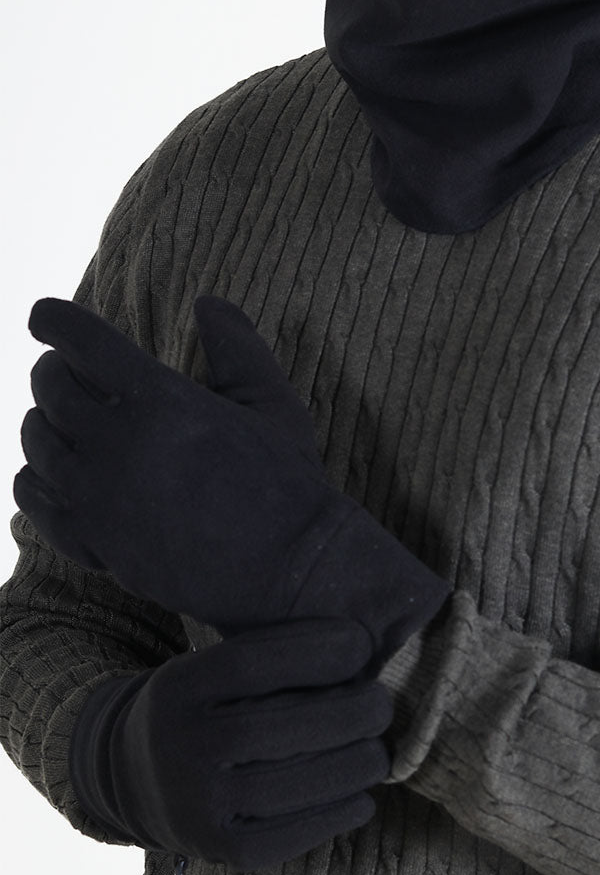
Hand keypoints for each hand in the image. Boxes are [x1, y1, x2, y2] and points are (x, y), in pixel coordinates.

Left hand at [15, 296, 449, 656]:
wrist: (289, 571)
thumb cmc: (289, 483)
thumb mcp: (274, 404)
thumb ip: (237, 347)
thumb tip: (208, 302)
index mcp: (162, 400)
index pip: (80, 340)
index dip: (54, 319)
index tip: (44, 316)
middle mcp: (118, 444)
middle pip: (49, 387)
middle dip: (51, 368)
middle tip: (61, 367)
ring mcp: (99, 497)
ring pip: (36, 441)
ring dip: (41, 420)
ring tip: (58, 417)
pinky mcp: (94, 542)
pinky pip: (35, 499)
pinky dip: (34, 477)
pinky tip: (49, 472)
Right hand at [69, 620, 392, 869]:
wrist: (134, 777)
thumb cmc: (203, 707)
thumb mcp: (210, 666)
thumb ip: (270, 656)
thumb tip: (359, 647)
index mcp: (179, 687)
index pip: (249, 662)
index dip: (314, 651)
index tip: (362, 645)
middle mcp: (179, 745)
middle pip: (278, 727)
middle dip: (348, 713)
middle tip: (383, 704)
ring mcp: (194, 803)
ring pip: (289, 785)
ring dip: (352, 767)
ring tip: (379, 752)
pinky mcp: (216, 848)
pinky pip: (286, 836)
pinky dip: (334, 816)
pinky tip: (361, 798)